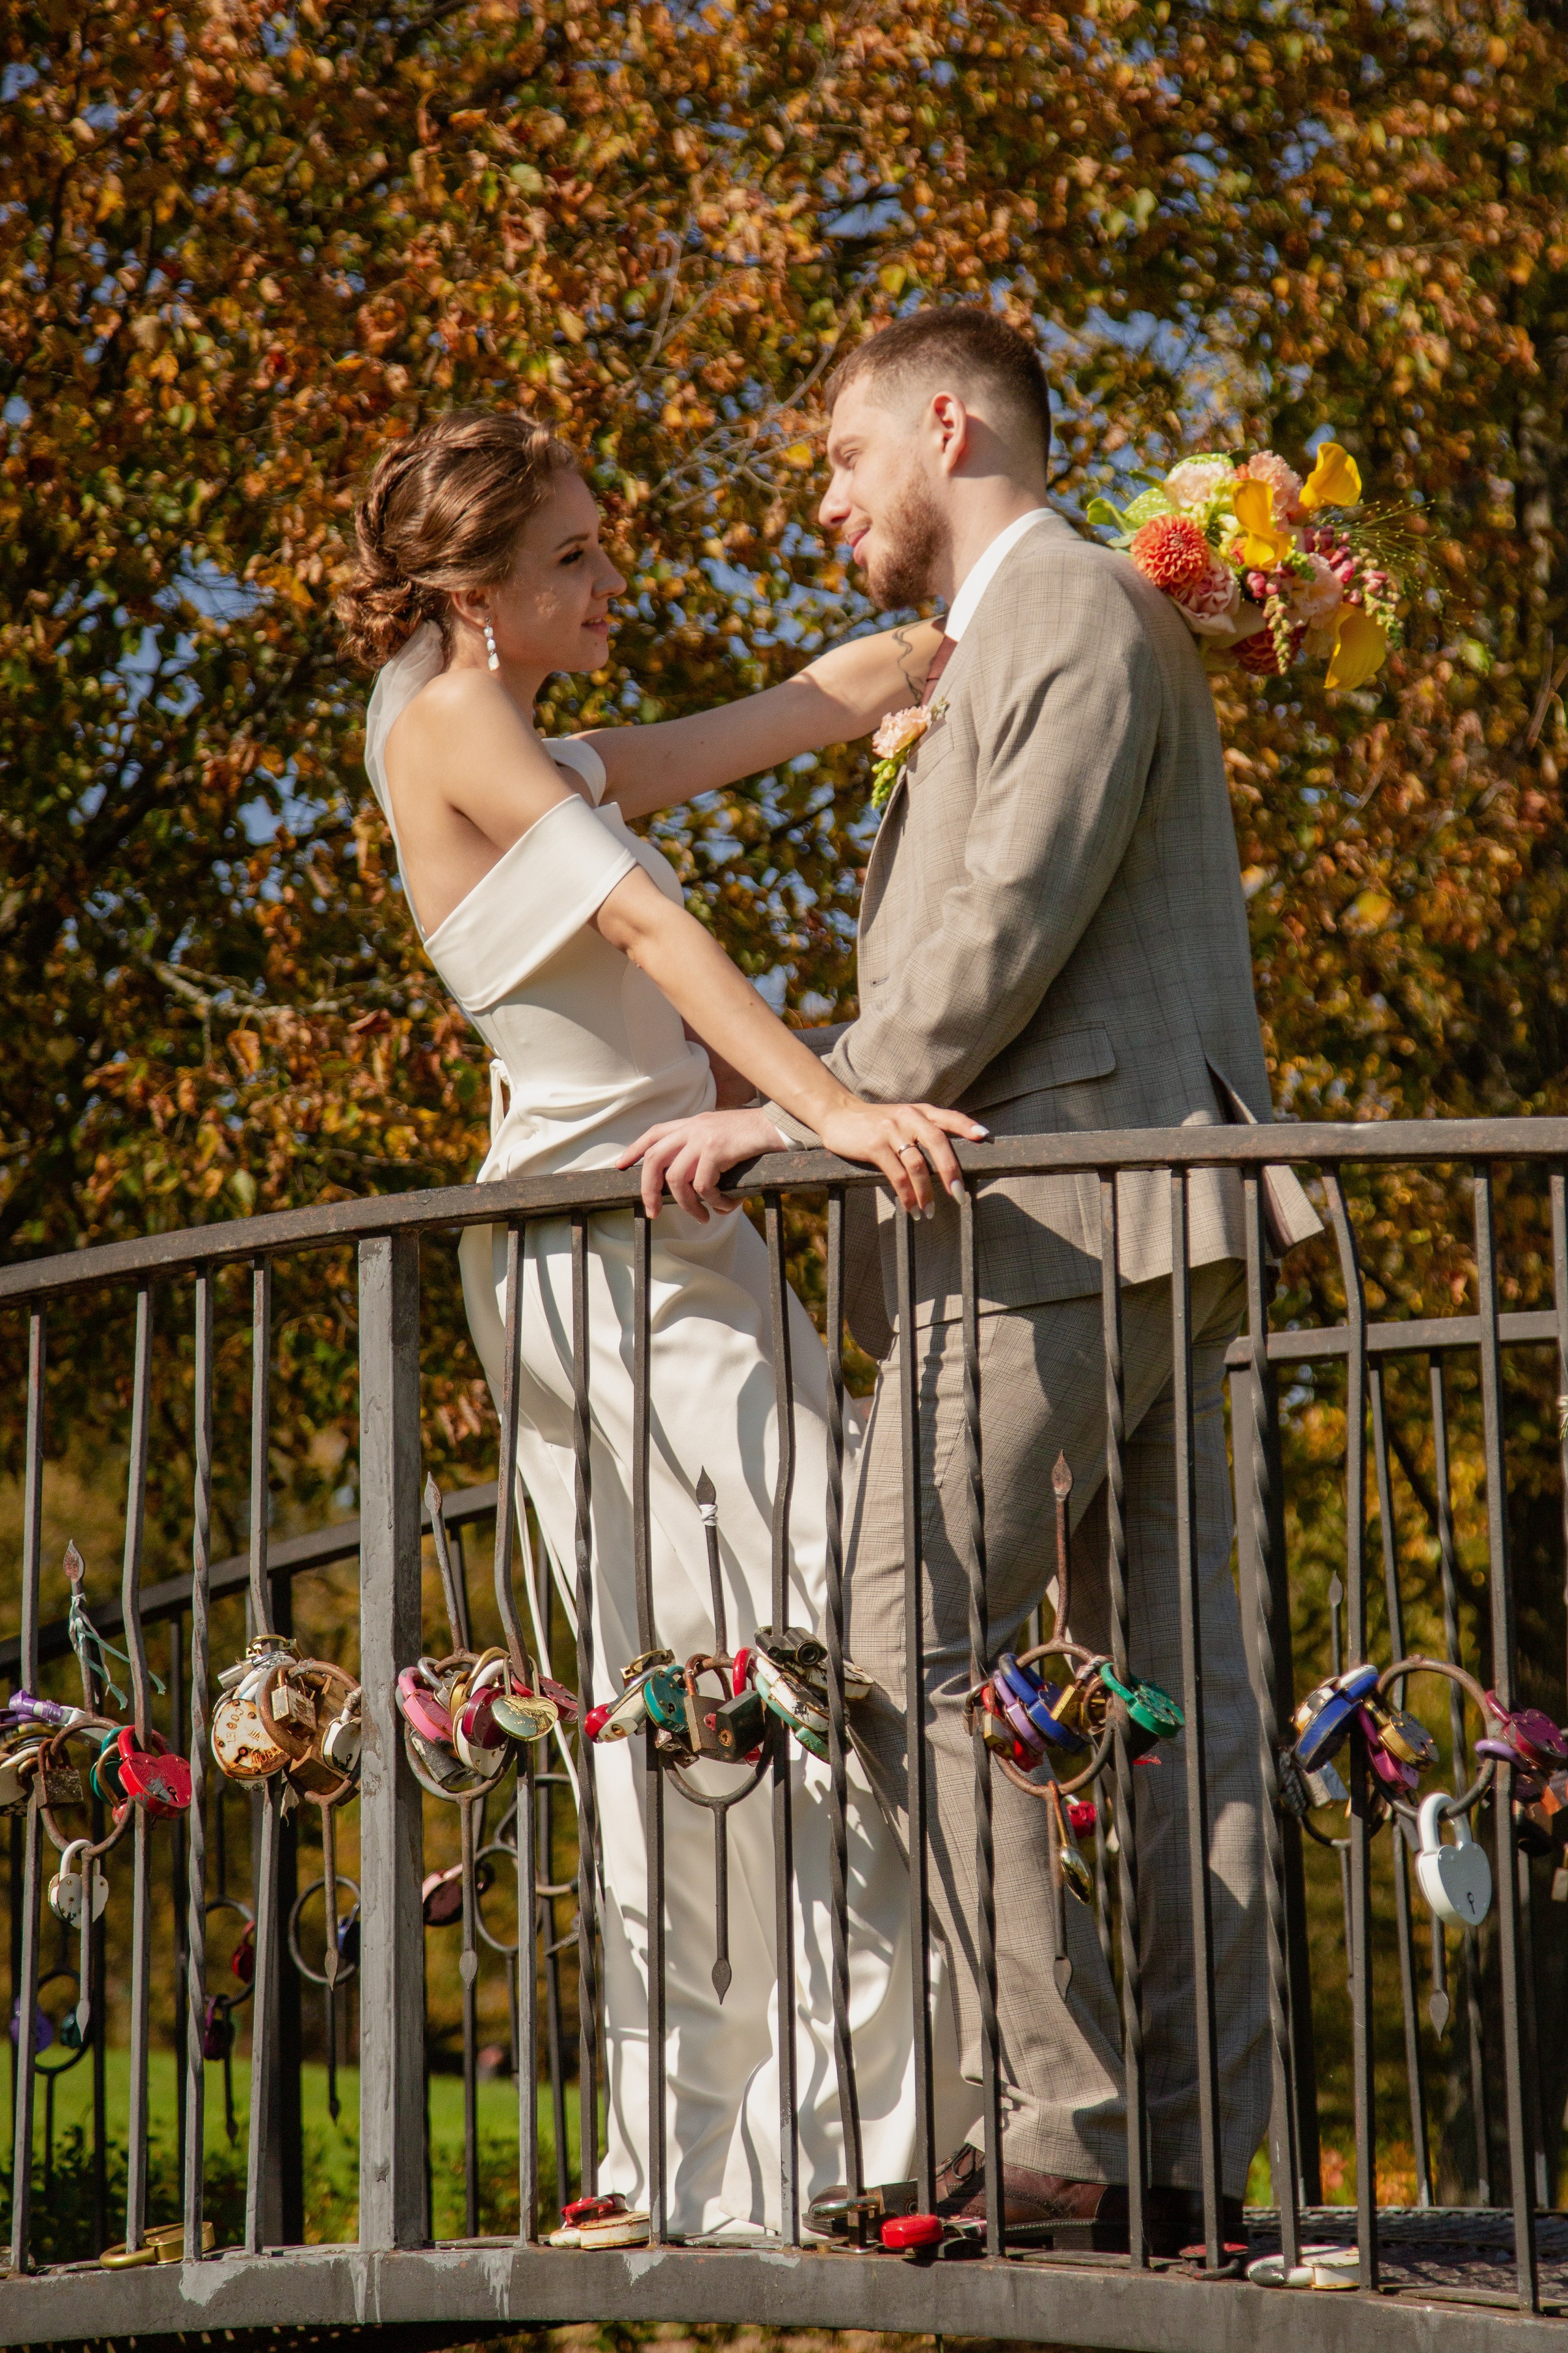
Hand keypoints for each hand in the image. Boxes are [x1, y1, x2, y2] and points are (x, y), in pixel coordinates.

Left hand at [615, 1107, 789, 1221]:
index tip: (620, 1166)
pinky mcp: (716, 1150)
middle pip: (654, 1160)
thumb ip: (701, 1149)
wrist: (779, 1128)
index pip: (654, 1134)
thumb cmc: (754, 1138)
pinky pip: (703, 1186)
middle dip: (648, 1190)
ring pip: (677, 1179)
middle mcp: (693, 1127)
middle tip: (654, 1213)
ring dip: (688, 1205)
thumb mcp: (721, 1137)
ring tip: (703, 1217)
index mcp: (692, 1123)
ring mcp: (703, 1137)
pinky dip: (713, 1201)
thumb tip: (687, 1182)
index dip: (635, 1150)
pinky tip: (726, 1205)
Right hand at [815, 1100, 988, 1217]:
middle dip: (951, 1172)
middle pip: (938, 1143)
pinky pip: (897, 1175)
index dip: (966, 1126)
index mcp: (919, 1111)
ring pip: (917, 1165)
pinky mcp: (875, 1146)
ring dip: (926, 1193)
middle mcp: (909, 1118)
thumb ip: (924, 1129)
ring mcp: (891, 1131)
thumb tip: (949, 1160)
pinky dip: (907, 1195)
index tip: (984, 1137)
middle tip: (959, 1196)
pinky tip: (911, 1208)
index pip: (948, 1117)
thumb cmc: (875, 1122)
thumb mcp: (902, 1118)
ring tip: (929, 1211)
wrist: (839, 1114)